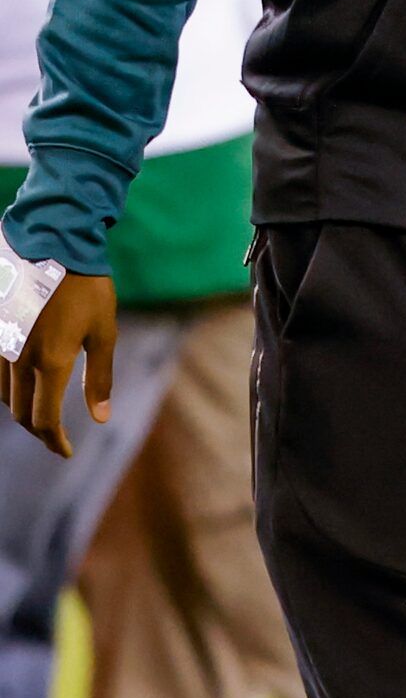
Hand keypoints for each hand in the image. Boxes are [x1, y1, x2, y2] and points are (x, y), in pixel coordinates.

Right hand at [0, 273, 116, 457]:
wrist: (52, 246)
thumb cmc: (86, 288)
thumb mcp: (103, 332)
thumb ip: (99, 377)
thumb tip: (101, 418)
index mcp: (51, 362)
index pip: (44, 420)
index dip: (55, 441)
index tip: (67, 450)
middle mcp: (20, 360)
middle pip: (20, 414)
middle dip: (40, 431)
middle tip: (58, 437)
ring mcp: (2, 348)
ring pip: (5, 397)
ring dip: (23, 411)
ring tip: (44, 415)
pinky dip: (11, 391)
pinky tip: (28, 388)